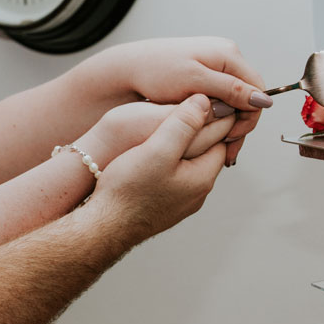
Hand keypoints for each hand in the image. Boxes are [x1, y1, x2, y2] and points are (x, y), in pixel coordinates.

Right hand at [86, 96, 226, 241]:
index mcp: (202, 177)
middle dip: (200, 130)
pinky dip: (170, 160)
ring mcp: (180, 202)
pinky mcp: (163, 205)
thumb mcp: (157, 149)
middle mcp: (197, 193)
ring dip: (184, 145)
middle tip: (189, 107)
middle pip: (207, 152)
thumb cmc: (128, 189)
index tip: (206, 97)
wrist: (103, 227)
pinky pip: (174, 176)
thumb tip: (205, 102)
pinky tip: (155, 152)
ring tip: (171, 125)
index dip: (214, 116)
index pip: (221, 139)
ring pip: (189, 164)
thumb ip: (183, 124)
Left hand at [91, 37, 271, 164]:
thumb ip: (230, 90)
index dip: (250, 116)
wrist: (129, 67)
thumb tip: (261, 100)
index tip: (233, 136)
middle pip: (248, 96)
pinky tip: (208, 133)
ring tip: (219, 148)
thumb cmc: (155, 70)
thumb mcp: (195, 82)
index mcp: (228, 54)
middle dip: (240, 124)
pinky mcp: (205, 75)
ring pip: (235, 101)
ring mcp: (215, 66)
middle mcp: (225, 57)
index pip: (257, 89)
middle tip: (227, 148)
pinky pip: (221, 99)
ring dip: (229, 124)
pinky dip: (218, 117)